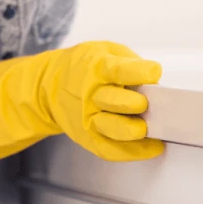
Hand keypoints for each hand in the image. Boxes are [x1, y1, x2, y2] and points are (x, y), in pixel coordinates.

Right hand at [0, 41, 164, 164]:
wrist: (48, 86)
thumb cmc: (84, 67)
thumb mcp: (104, 50)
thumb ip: (129, 62)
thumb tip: (154, 78)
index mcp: (95, 67)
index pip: (118, 70)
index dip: (139, 72)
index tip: (153, 72)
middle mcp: (89, 94)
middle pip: (113, 101)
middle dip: (135, 104)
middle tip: (147, 103)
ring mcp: (87, 118)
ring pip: (111, 129)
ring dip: (132, 131)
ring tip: (149, 129)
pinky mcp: (87, 137)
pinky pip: (110, 149)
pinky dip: (133, 152)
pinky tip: (150, 148)